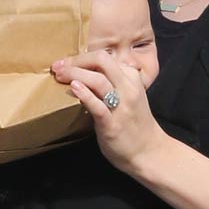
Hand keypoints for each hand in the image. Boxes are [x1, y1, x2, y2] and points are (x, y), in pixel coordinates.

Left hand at [50, 50, 163, 173]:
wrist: (149, 152)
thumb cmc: (135, 124)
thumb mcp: (130, 95)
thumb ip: (115, 81)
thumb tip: (88, 71)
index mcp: (132, 79)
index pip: (106, 58)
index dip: (84, 57)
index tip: (68, 61)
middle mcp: (128, 89)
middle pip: (102, 61)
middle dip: (77, 60)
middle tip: (60, 66)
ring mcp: (121, 106)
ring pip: (98, 80)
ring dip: (75, 74)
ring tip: (60, 75)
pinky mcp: (113, 124)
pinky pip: (98, 106)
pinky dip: (85, 95)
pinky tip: (74, 88)